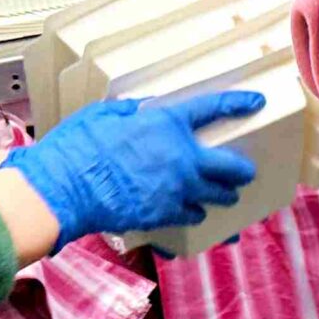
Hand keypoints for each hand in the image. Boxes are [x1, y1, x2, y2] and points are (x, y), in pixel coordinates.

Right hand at [3, 92, 265, 249]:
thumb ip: (129, 112)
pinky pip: (194, 216)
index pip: (213, 108)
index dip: (238, 103)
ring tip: (223, 195)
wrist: (63, 189)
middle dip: (242, 170)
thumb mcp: (103, 114)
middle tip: (244, 172)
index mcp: (167, 124)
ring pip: (219, 197)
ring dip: (223, 195)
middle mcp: (182, 158)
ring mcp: (177, 190)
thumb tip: (140, 112)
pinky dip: (195, 214)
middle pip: (232, 167)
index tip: (255, 102)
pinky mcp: (166, 214)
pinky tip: (192, 212)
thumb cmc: (76, 147)